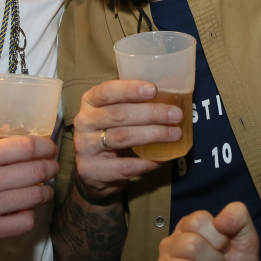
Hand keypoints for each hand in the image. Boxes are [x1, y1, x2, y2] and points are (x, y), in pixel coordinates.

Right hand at [0, 132, 57, 248]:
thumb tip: (19, 130)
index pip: (27, 146)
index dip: (46, 146)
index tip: (50, 148)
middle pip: (37, 171)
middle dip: (51, 167)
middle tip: (51, 167)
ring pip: (35, 197)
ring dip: (45, 192)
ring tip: (42, 189)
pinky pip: (24, 222)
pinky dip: (30, 215)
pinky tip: (25, 210)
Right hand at [71, 79, 183, 199]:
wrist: (92, 171)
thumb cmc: (109, 133)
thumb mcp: (114, 114)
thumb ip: (132, 104)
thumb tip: (169, 97)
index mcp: (90, 101)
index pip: (108, 91)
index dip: (130, 90)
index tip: (154, 90)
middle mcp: (84, 121)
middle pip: (119, 114)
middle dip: (151, 114)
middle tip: (176, 115)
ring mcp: (85, 147)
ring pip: (122, 137)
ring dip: (152, 135)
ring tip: (174, 134)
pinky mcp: (91, 170)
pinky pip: (124, 166)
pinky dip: (146, 162)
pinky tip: (161, 159)